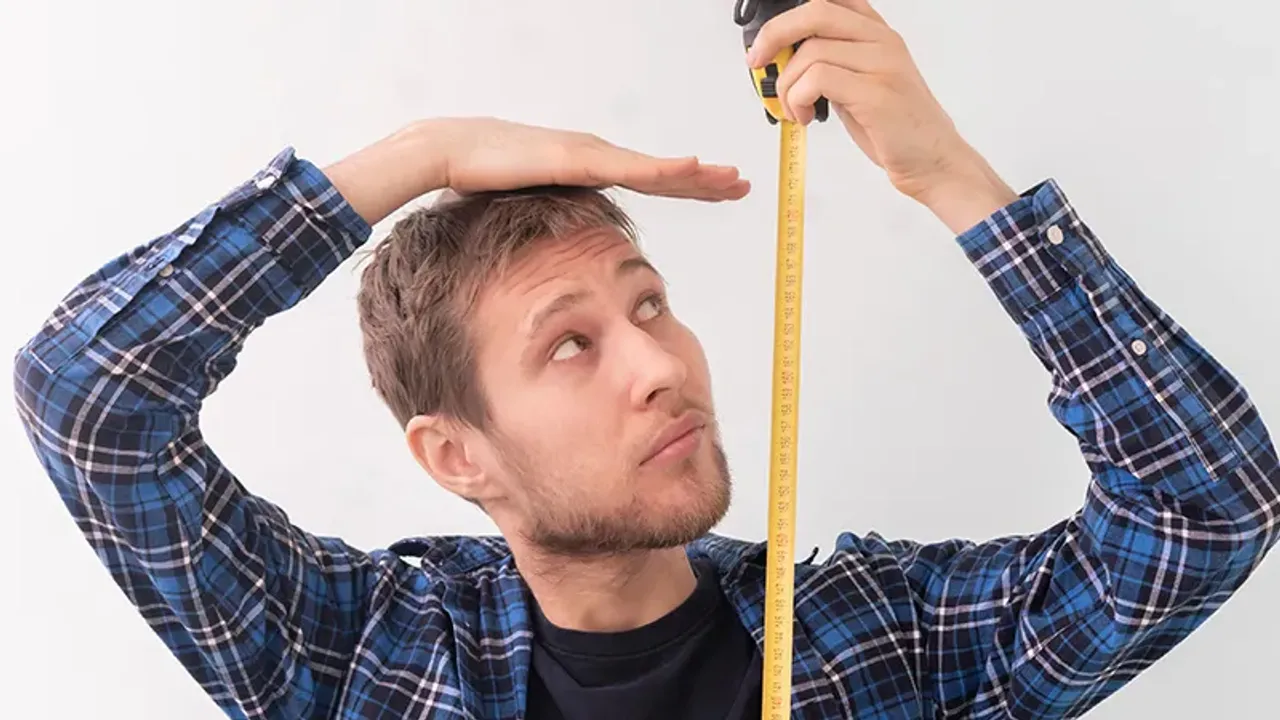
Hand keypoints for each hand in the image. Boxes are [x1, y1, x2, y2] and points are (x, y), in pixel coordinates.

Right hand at [326, 117, 750, 227]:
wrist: (454, 153)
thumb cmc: (484, 181)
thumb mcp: (533, 211)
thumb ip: (555, 224)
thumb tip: (564, 253)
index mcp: (592, 170)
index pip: (651, 180)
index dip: (688, 185)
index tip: (719, 189)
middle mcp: (599, 157)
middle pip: (665, 173)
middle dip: (706, 180)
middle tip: (743, 185)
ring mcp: (592, 155)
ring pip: (658, 169)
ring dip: (698, 175)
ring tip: (732, 179)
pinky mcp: (579, 159)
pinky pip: (631, 169)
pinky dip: (666, 170)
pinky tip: (695, 170)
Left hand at [745, 0, 1009, 213]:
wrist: (934, 162)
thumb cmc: (895, 130)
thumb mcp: (861, 85)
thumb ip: (833, 66)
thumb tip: (785, 62)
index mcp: (879, 35)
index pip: (832, 1)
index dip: (791, 17)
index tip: (766, 43)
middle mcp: (883, 41)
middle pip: (816, 12)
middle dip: (774, 35)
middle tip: (756, 63)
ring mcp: (882, 64)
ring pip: (811, 52)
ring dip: (788, 86)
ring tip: (794, 111)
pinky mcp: (876, 92)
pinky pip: (818, 79)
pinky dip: (798, 99)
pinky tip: (804, 117)